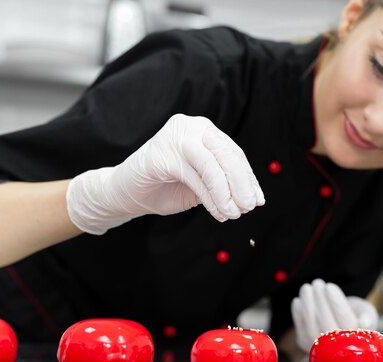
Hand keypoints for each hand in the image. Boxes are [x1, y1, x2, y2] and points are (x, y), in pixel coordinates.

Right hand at [67, 114, 264, 233]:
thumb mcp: (202, 185)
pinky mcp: (161, 153)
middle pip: (226, 154)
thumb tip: (253, 197)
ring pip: (212, 165)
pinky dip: (210, 196)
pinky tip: (218, 211)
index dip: (247, 177)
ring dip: (226, 193)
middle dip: (241, 183)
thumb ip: (224, 184)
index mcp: (202, 131)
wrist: (125, 195)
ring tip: (233, 214)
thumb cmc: (165, 188)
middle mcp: (190, 126)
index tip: (258, 200)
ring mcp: (174, 137)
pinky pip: (195, 175)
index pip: (232, 152)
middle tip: (248, 208)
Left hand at [291, 278, 378, 351]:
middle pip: (327, 324)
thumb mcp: (366, 311)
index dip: (336, 303)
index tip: (329, 287)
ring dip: (307, 306)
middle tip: (317, 283)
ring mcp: (322, 349)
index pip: (345, 320)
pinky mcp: (307, 345)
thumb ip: (368, 314)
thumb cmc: (356, 314)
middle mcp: (340, 348)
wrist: (341, 324)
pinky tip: (298, 301)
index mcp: (358, 339)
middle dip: (320, 301)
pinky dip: (298, 315)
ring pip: (312, 327)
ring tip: (306, 288)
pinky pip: (301, 330)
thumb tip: (364, 321)